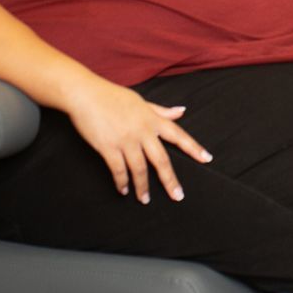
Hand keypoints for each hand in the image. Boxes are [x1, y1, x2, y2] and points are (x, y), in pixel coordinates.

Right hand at [61, 79, 212, 203]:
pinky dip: (122, 182)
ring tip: (145, 199)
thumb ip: (161, 110)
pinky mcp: (108, 147)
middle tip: (177, 196)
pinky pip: (118, 170)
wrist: (85, 94)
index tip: (207, 159)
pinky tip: (123, 189)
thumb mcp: (140, 101)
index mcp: (152, 119)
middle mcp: (142, 131)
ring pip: (140, 169)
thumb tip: (182, 111)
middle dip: (170, 180)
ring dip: (143, 187)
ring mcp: (125, 140)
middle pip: (161, 160)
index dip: (194, 147)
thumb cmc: (112, 96)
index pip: (178, 135)